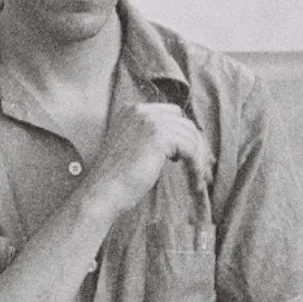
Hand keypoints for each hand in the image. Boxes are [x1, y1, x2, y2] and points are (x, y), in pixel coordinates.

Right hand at [86, 101, 211, 214]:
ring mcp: (150, 121)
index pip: (171, 114)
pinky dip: (196, 167)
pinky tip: (195, 183)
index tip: (189, 158)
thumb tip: (181, 144)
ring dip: (198, 160)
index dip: (182, 136)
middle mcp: (141, 111)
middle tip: (200, 170)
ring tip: (198, 181)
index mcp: (131, 111)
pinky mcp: (160, 137)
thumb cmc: (114, 178)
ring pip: (190, 136)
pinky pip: (190, 149)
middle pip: (184, 123)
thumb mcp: (131, 149)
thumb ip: (149, 139)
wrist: (102, 191)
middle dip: (195, 146)